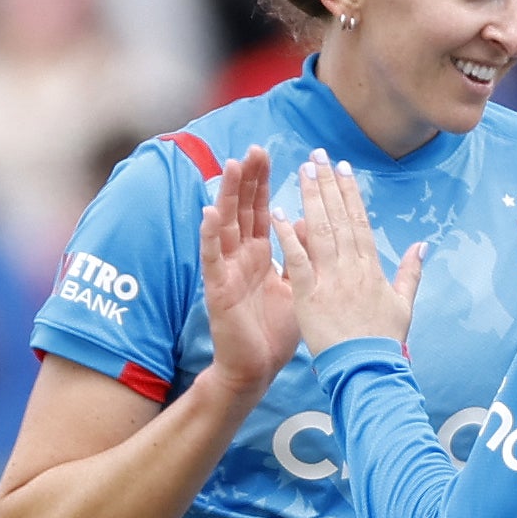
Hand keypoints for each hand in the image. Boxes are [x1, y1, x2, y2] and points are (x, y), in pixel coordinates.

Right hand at [198, 145, 299, 397]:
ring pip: (225, 226)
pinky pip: (212, 259)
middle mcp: (241, 257)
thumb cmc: (276, 329)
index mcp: (261, 254)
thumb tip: (308, 221)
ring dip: (227, 196)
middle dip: (247, 180)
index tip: (267, 154)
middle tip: (253, 150)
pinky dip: (209, 236)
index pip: (260, 210)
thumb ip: (300, 255)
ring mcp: (227, 271)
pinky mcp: (218, 289)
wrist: (259, 368)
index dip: (262, 183)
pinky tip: (209, 213)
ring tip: (230, 167)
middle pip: (242, 210)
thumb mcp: (296, 285)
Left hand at [276, 149, 423, 354]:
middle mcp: (352, 268)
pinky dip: (289, 235)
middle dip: (327, 184)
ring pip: (321, 230)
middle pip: (339, 218)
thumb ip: (410, 273)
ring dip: (310, 197)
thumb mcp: (404, 305)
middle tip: (317, 155)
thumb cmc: (384, 342)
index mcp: (372, 268)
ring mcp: (331, 280)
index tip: (344, 169)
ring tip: (302, 170)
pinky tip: (279, 212)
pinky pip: (297, 260)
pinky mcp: (310, 295)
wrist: (368, 370)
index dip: (351, 193)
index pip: (360, 221)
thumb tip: (422, 245)